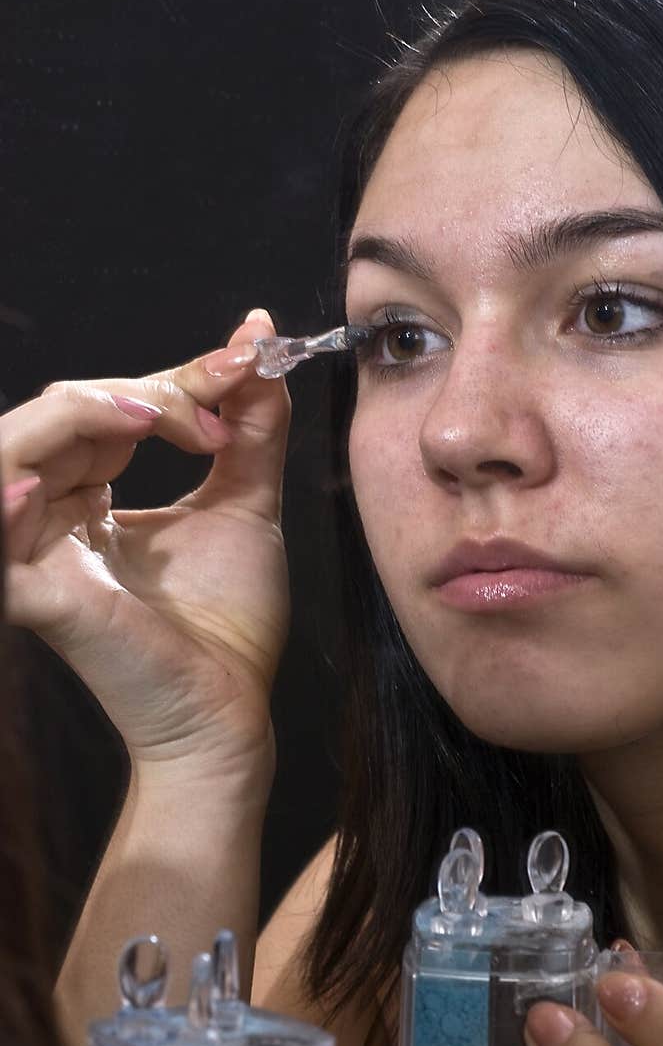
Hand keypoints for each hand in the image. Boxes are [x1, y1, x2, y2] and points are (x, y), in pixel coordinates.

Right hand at [1, 311, 289, 771]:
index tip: (244, 363)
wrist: (231, 706)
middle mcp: (48, 516)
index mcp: (86, 497)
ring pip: (15, 444)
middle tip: (216, 403)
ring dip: (87, 410)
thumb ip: (249, 427)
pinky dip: (11, 491)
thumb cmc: (230, 622)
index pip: (106, 409)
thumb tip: (256, 339)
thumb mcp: (244, 502)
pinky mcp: (30, 590)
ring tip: (156, 416)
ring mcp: (31, 551)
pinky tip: (50, 477)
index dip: (172, 379)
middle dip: (143, 390)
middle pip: (62, 412)